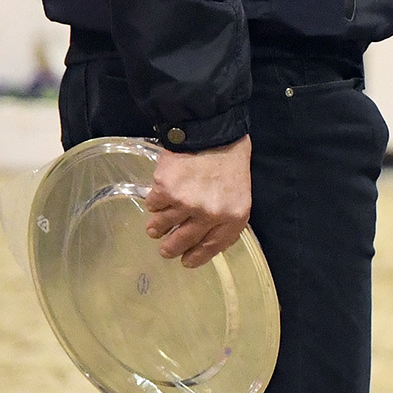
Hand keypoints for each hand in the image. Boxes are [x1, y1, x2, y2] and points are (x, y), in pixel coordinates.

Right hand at [144, 134, 251, 268]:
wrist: (214, 130)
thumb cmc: (230, 159)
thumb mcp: (239, 191)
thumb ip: (226, 216)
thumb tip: (206, 239)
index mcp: (233, 216)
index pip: (212, 247)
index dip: (197, 257)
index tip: (186, 261)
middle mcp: (209, 214)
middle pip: (181, 243)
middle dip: (170, 248)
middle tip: (166, 248)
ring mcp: (186, 203)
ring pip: (161, 227)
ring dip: (157, 226)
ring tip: (157, 224)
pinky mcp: (165, 191)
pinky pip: (152, 205)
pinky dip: (154, 201)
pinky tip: (161, 192)